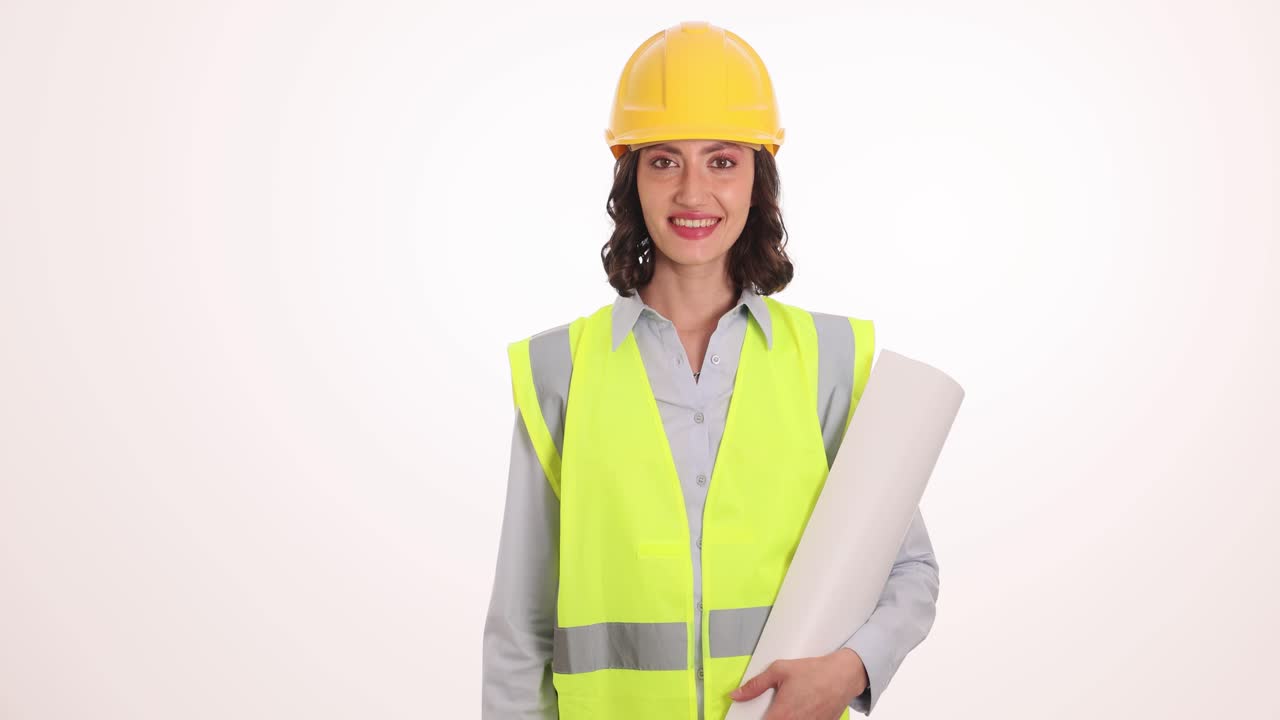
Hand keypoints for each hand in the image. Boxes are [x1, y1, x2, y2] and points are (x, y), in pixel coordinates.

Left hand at [728, 648, 867, 719]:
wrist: (843, 675)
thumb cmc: (814, 671)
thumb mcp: (779, 670)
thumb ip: (755, 685)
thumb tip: (737, 694)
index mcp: (782, 714)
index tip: (758, 715)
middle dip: (772, 717)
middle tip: (778, 706)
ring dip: (787, 718)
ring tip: (791, 707)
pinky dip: (801, 718)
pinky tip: (803, 709)